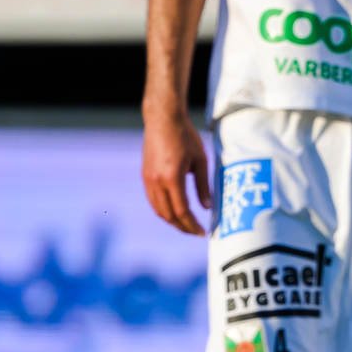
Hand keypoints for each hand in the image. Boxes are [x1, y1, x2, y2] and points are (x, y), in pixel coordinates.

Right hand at [142, 104, 212, 235]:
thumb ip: (203, 185)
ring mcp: (148, 179)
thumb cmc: (185, 136)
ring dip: (172, 221)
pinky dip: (163, 210)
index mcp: (172, 178)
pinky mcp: (145, 175)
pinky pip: (153, 200)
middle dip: (182, 227)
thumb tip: (207, 207)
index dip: (192, 224)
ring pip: (158, 209)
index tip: (203, 232)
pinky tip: (174, 211)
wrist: (163, 118)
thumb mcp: (201, 160)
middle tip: (196, 232)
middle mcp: (156, 182)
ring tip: (186, 225)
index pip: (182, 210)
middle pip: (168, 215)